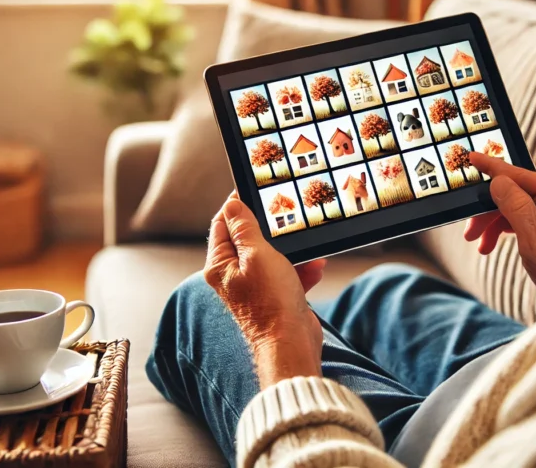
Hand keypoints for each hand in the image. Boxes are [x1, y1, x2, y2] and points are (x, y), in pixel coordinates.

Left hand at [204, 192, 325, 386]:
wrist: (292, 343)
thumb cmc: (271, 302)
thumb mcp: (258, 255)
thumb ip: (244, 228)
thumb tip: (231, 204)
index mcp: (220, 265)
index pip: (222, 224)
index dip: (237, 206)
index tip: (256, 192)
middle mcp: (233, 276)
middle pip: (249, 239)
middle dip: (272, 230)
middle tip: (287, 218)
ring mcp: (254, 288)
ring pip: (272, 256)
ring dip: (293, 252)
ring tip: (308, 251)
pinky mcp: (274, 297)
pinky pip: (287, 274)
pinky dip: (301, 270)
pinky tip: (315, 268)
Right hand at [465, 153, 535, 304]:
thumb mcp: (535, 239)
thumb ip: (516, 206)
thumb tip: (498, 182)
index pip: (519, 174)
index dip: (492, 167)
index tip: (471, 157)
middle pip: (514, 193)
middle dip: (488, 210)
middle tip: (470, 230)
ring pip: (514, 208)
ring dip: (493, 223)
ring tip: (480, 244)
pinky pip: (521, 220)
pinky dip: (504, 230)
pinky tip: (494, 243)